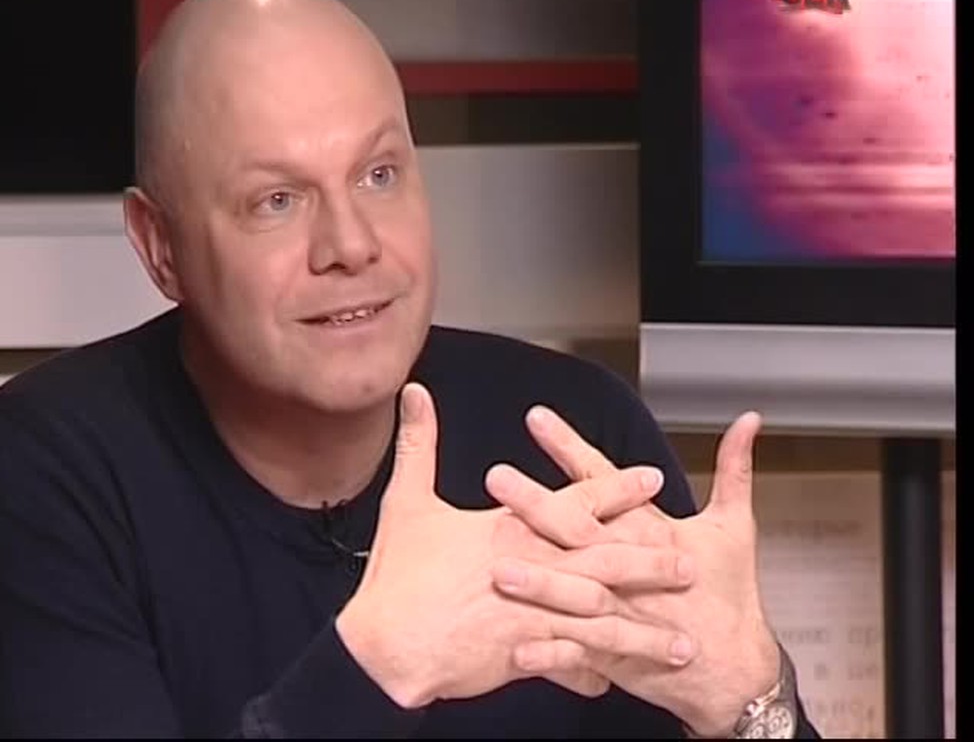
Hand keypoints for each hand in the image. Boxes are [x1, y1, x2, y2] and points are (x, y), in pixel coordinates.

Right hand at [334, 383, 691, 708]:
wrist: (386, 643)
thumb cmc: (398, 574)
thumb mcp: (406, 500)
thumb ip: (419, 443)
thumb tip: (415, 393)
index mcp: (511, 528)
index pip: (575, 502)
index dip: (617, 490)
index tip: (653, 480)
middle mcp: (532, 568)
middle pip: (605, 561)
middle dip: (650, 563)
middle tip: (689, 565)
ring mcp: (533, 615)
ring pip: (601, 621)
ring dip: (643, 632)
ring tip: (680, 642)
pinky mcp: (524, 655)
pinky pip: (569, 664)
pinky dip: (591, 674)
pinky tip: (614, 682)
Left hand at [487, 406, 780, 736]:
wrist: (737, 671)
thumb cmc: (728, 593)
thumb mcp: (735, 525)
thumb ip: (733, 468)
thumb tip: (748, 421)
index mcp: (652, 530)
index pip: (603, 478)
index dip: (570, 446)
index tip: (536, 418)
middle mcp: (632, 567)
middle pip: (578, 529)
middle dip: (537, 504)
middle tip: (497, 478)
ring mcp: (622, 612)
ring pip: (574, 592)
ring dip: (536, 580)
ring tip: (494, 565)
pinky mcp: (616, 654)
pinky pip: (577, 654)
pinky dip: (550, 654)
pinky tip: (515, 649)